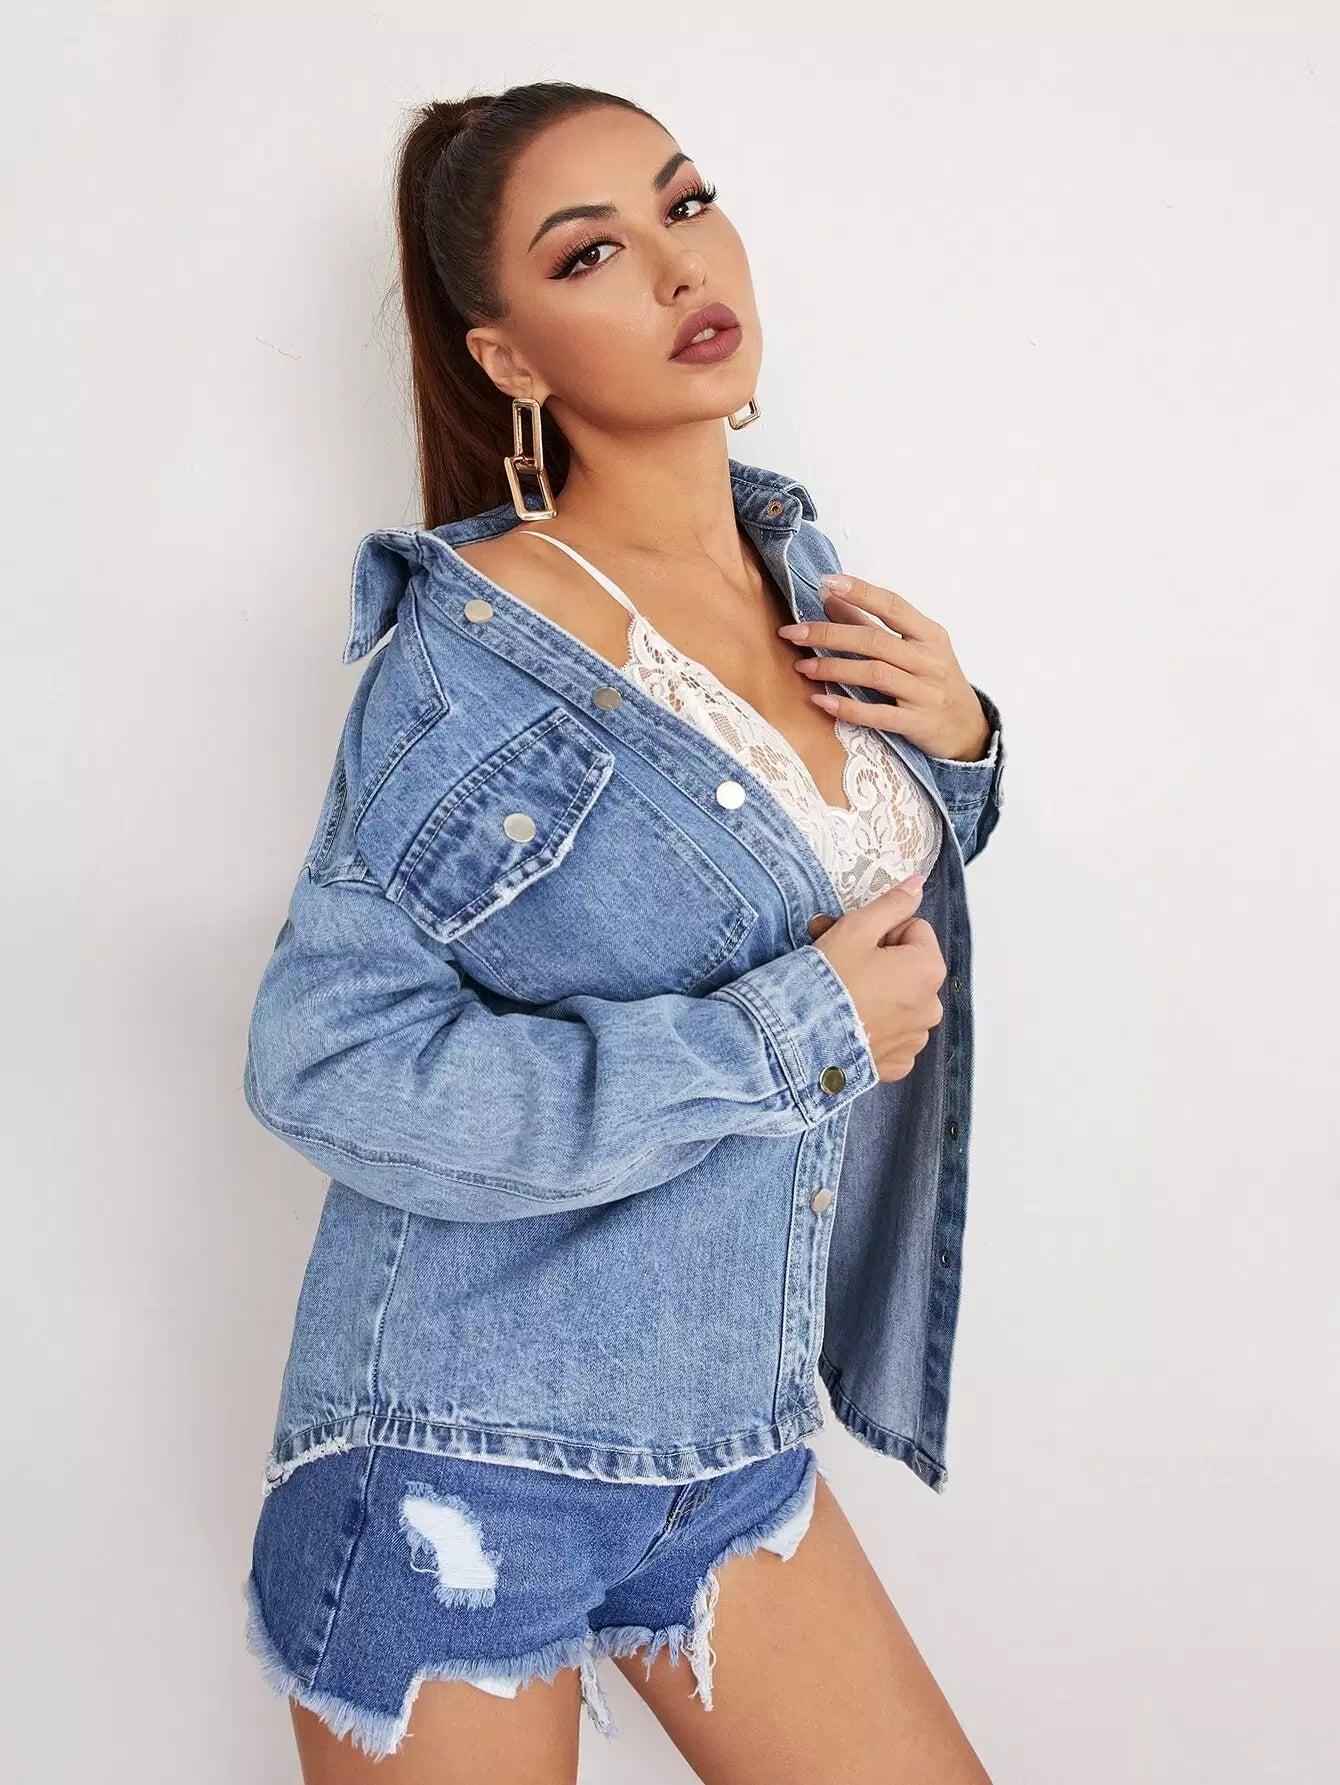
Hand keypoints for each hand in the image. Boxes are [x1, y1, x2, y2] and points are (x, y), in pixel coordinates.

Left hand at [777, 573, 990, 761]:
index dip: (860, 592)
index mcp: (930, 635)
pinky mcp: (917, 723)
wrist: (969, 730)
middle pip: (874, 640)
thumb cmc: (935, 682)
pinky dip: (848, 708)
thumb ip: (872, 625)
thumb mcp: (915, 649)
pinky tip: (822, 702)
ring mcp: (925, 693)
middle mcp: (929, 660)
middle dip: (829, 634)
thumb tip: (830, 599)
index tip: (826, 582)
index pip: (892, 605)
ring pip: (873, 674)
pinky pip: (878, 714)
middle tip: (793, 633)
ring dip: (833, 668)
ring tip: (802, 666)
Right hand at [811, 874, 945, 1082]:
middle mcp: (931, 1007)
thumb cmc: (829, 982)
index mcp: (929, 970)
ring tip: (840, 993)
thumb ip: (892, 904)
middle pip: (908, 965)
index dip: (882, 931)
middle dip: (878, 960)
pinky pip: (890, 1033)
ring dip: (876, 991)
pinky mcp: (896, 1064)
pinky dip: (874, 1025)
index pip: (913, 929)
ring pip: (899, 999)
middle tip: (839, 961)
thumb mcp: (857, 929)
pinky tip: (848, 1021)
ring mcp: (914, 1039)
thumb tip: (917, 884)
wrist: (799, 1040)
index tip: (854, 941)